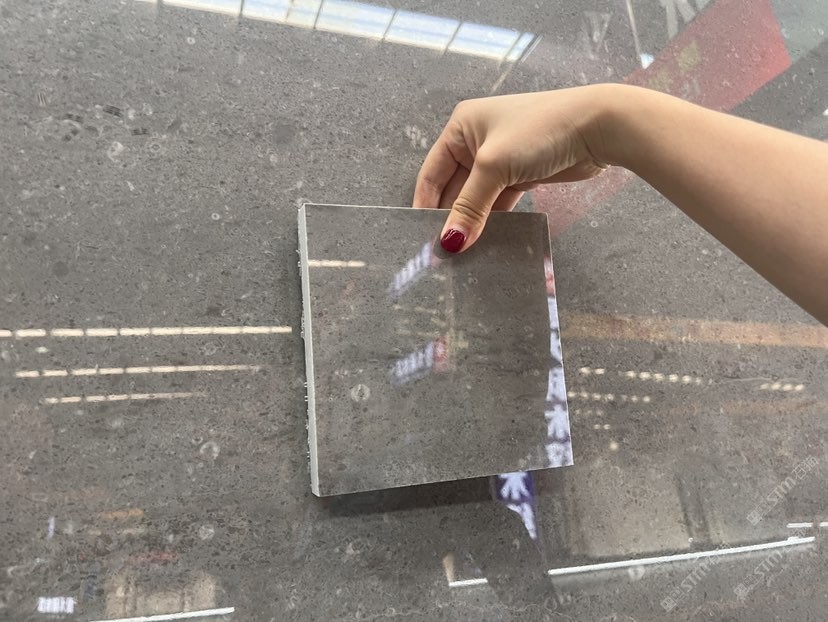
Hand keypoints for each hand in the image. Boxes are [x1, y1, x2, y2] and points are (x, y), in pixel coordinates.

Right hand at [413, 86, 610, 252]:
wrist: (597, 126)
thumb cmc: (539, 131)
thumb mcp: (495, 166)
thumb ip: (470, 207)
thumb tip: (450, 243)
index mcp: (462, 128)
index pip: (432, 173)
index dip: (426, 206)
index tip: (421, 238)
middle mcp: (477, 141)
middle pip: (453, 189)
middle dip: (450, 218)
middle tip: (442, 254)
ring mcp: (500, 159)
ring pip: (477, 198)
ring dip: (472, 223)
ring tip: (462, 255)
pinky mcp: (522, 175)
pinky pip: (498, 203)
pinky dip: (493, 221)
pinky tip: (487, 243)